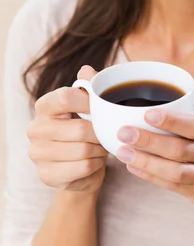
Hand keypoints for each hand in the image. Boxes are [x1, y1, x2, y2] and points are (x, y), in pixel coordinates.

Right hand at [27, 65, 107, 193]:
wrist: (80, 165)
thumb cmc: (85, 127)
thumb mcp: (88, 104)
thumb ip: (89, 85)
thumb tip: (86, 70)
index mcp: (44, 105)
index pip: (67, 97)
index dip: (91, 102)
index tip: (103, 109)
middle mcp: (35, 128)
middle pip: (80, 129)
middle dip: (100, 133)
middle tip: (106, 133)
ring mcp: (38, 153)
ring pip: (83, 150)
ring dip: (100, 149)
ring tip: (102, 146)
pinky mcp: (46, 175)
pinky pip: (82, 168)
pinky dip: (96, 164)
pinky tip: (95, 161)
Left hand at [116, 110, 193, 210]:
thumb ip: (187, 115)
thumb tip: (153, 99)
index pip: (192, 125)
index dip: (171, 121)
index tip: (148, 114)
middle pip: (178, 149)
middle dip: (149, 141)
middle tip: (124, 132)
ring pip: (174, 171)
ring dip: (146, 161)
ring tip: (123, 152)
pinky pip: (172, 186)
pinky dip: (150, 176)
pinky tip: (133, 167)